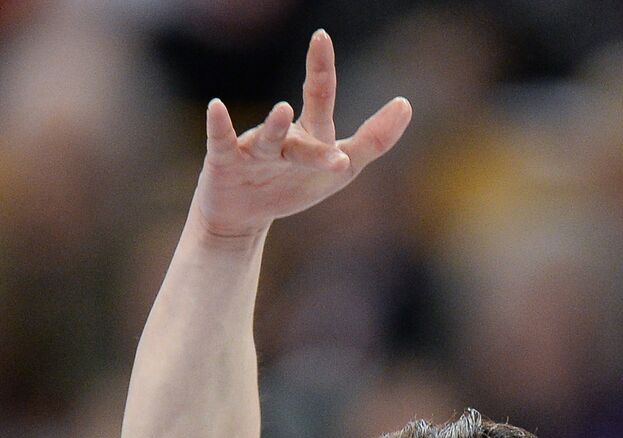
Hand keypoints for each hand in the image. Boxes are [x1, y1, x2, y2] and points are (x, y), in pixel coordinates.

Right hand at [188, 29, 412, 241]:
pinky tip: (217, 107)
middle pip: (305, 119)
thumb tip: (405, 104)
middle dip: (316, 85)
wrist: (242, 217)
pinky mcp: (226, 163)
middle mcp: (283, 136)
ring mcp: (254, 149)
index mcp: (309, 134)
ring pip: (269, 138)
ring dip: (274, 125)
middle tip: (320, 45)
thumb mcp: (340, 168)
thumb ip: (374, 139)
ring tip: (282, 110)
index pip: (321, 96)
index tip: (321, 35)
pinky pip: (223, 141)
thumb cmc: (293, 185)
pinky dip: (219, 125)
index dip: (322, 67)